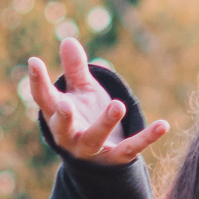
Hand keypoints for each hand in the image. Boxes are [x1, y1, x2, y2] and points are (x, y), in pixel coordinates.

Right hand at [25, 35, 163, 165]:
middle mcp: (70, 136)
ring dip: (105, 122)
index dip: (38, 81)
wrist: (99, 156)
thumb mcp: (80, 91)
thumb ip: (75, 69)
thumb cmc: (84, 116)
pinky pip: (131, 148)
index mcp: (56, 116)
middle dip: (64, 117)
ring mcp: (92, 150)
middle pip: (63, 127)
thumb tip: (68, 40)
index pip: (43, 99)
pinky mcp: (116, 158)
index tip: (34, 60)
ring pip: (95, 138)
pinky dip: (147, 137)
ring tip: (118, 104)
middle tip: (65, 104)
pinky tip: (164, 124)